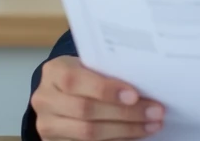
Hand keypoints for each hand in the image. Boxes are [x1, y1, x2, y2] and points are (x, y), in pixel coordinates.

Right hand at [30, 55, 165, 140]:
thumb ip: (107, 71)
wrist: (60, 93)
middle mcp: (45, 99)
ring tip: (151, 124)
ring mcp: (48, 125)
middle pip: (85, 110)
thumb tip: (145, 83)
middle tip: (155, 112)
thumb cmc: (82, 75)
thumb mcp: (88, 65)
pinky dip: (117, 140)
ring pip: (88, 133)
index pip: (76, 80)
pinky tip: (135, 134)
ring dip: (125, 130)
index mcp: (53, 72)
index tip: (135, 95)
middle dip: (125, 113)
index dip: (106, 89)